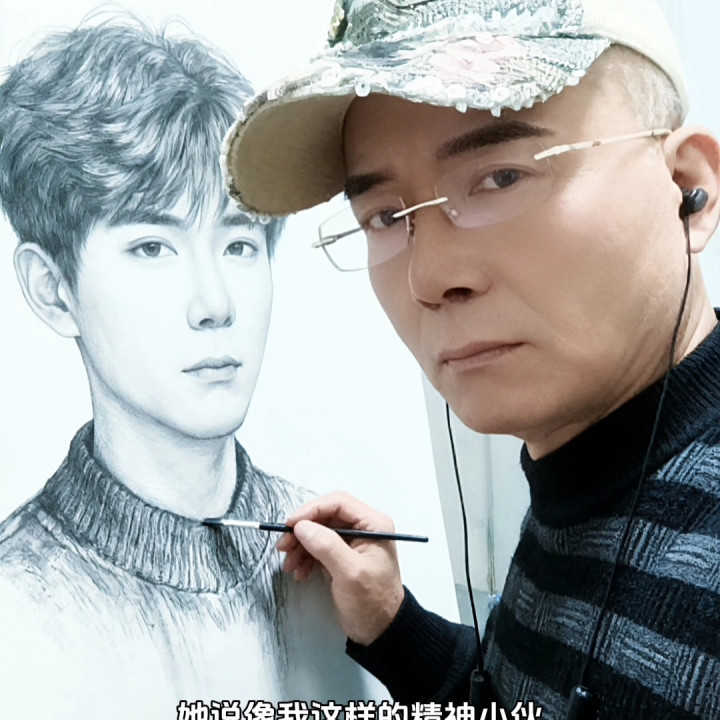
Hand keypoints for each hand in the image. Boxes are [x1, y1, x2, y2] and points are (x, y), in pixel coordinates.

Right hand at [277, 490, 404, 644]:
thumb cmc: (371, 601)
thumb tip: (302, 526)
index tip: (290, 525)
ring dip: (300, 546)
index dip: (312, 510)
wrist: (380, 631)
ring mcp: (351, 542)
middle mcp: (363, 528)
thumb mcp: (350, 573)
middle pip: (325, 516)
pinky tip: (299, 572)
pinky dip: (305, 557)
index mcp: (373, 524)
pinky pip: (318, 547)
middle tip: (283, 547)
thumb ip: (327, 546)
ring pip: (318, 532)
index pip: (338, 503)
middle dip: (302, 530)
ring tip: (289, 565)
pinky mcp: (341, 556)